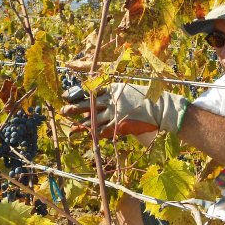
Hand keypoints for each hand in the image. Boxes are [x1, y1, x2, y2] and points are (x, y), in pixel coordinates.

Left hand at [61, 83, 189, 138]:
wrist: (161, 108)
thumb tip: (107, 98)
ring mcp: (114, 113)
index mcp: (114, 89)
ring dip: (82, 123)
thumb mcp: (131, 91)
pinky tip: (88, 135)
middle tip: (64, 110)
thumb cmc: (148, 99)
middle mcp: (111, 100)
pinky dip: (95, 133)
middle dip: (75, 107)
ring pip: (93, 118)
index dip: (79, 94)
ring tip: (72, 127)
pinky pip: (103, 130)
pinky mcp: (119, 124)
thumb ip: (118, 94)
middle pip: (88, 103)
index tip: (68, 95)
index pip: (92, 91)